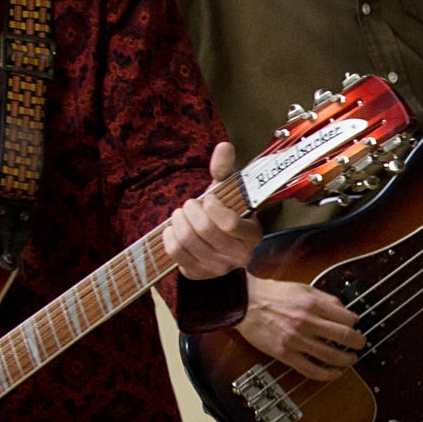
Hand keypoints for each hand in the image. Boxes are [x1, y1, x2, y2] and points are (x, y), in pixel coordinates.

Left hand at [164, 142, 260, 279]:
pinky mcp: (199, 274)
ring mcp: (219, 268)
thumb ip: (225, 169)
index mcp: (253, 235)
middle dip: (191, 211)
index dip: (213, 206)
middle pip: (205, 231)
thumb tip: (223, 146)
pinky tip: (173, 229)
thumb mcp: (228, 191)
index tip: (209, 198)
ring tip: (181, 214)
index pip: (229, 224)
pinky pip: (176, 254)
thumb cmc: (225, 211)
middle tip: (189, 204)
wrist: (218, 239)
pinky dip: (169, 237)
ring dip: (178, 221)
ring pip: (188, 241)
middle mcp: (239, 256)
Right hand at [239, 274, 364, 380]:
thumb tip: (344, 311)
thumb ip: (325, 298)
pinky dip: (327, 374)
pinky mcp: (285, 354)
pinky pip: (311, 370)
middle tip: (360, 344)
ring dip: (347, 359)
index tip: (355, 325)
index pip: (346, 318)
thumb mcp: (303, 288)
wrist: (245, 303)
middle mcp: (307, 322)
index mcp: (312, 304)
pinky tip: (335, 373)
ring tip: (351, 359)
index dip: (355, 323)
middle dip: (358, 342)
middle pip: (344, 336)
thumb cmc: (273, 294)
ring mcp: (296, 340)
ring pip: (331, 355)